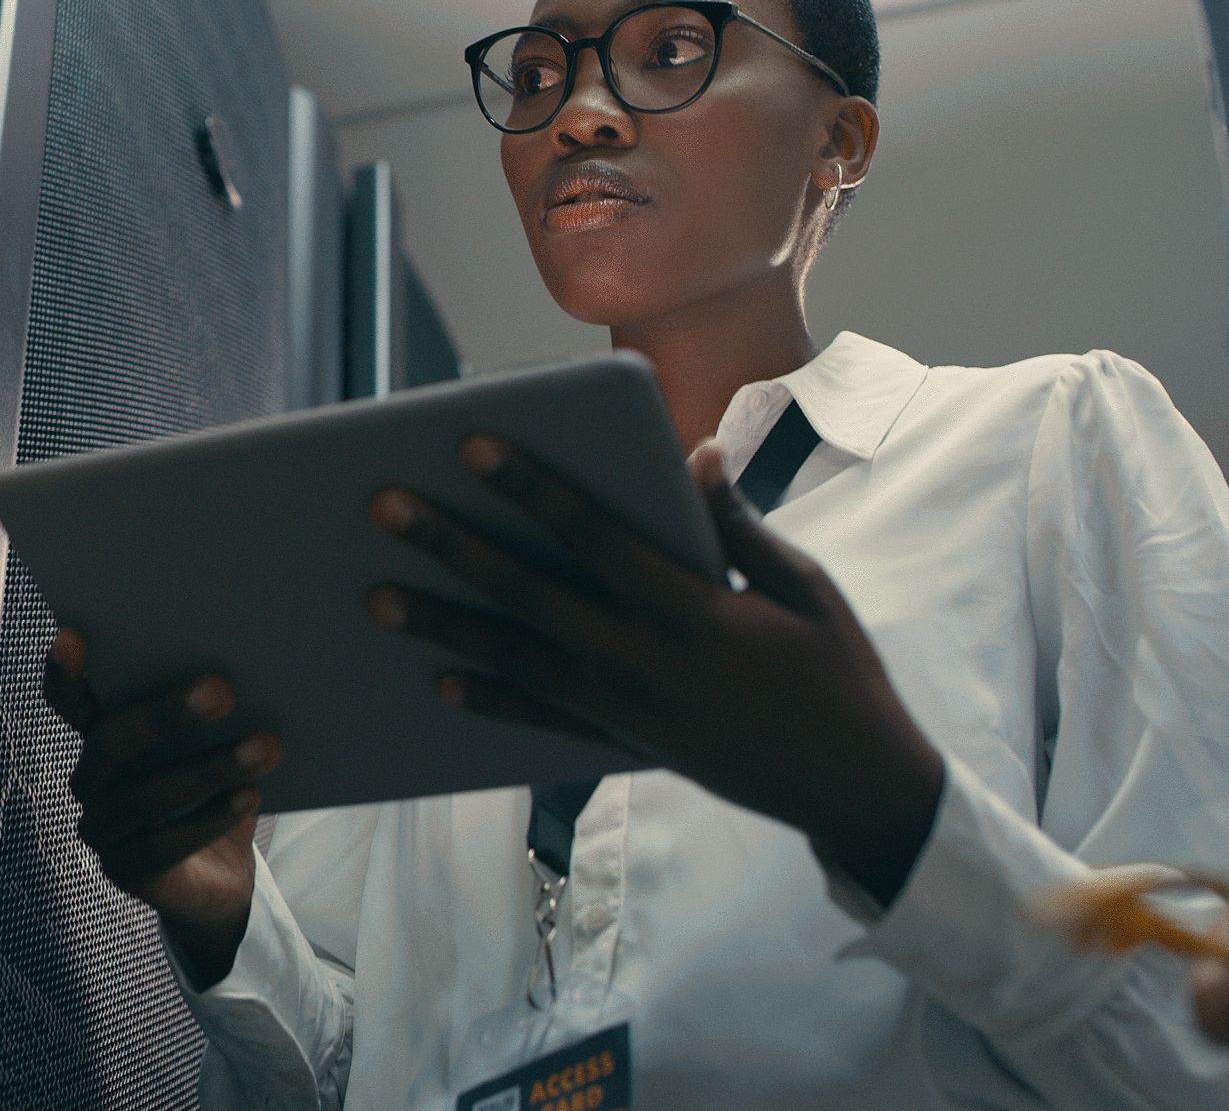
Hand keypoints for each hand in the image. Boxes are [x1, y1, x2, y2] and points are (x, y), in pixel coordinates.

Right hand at [41, 628, 280, 984]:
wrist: (222, 873)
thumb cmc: (212, 788)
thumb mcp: (209, 742)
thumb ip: (206, 708)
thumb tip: (244, 660)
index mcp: (102, 737)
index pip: (69, 701)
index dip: (65, 672)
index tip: (72, 635)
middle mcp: (92, 782)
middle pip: (109, 742)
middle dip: (164, 714)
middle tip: (221, 689)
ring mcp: (105, 831)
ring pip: (141, 797)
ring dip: (206, 769)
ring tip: (262, 747)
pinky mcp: (130, 874)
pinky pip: (164, 846)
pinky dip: (211, 818)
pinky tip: (249, 795)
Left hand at [368, 436, 944, 904]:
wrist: (853, 786)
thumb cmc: (836, 671)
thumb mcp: (802, 587)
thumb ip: (736, 524)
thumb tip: (695, 452)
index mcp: (690, 607)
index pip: (591, 532)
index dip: (528, 484)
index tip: (471, 442)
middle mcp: (643, 658)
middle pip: (526, 591)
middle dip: (449, 544)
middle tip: (383, 505)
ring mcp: (625, 707)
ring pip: (513, 657)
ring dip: (441, 623)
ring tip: (375, 596)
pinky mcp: (621, 741)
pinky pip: (539, 719)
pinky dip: (487, 701)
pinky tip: (438, 680)